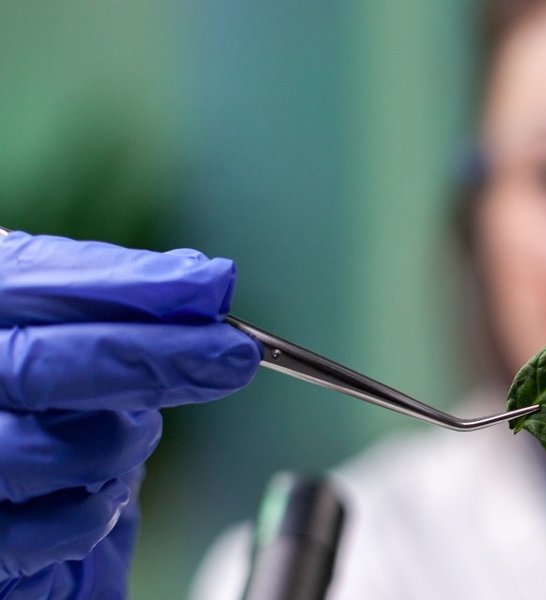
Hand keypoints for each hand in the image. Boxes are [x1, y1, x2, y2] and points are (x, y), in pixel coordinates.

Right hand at [0, 232, 259, 597]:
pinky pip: (67, 526)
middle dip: (151, 356)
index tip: (208, 285)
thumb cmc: (43, 413)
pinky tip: (103, 493)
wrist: (10, 516)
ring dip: (125, 441)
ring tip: (138, 434)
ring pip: (56, 450)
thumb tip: (207, 284)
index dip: (123, 283)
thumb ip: (127, 310)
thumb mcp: (80, 345)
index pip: (30, 281)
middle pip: (39, 366)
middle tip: (235, 355)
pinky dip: (104, 508)